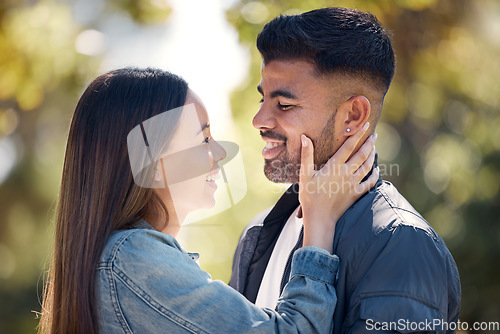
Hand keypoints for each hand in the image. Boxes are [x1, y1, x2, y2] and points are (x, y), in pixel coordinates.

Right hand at [299, 122, 378, 252]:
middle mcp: (346, 173)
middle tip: (374, 134)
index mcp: (334, 167)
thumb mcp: (304, 175)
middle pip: (362, 155)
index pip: (349, 146)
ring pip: (367, 167)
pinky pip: (369, 183)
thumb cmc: (310, 196)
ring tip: (374, 148)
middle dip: (369, 143)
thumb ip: (306, 155)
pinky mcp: (356, 194)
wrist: (320, 219)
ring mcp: (353, 184)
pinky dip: (374, 175)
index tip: (365, 125)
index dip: (358, 135)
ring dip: (372, 156)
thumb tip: (305, 137)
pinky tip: (376, 170)